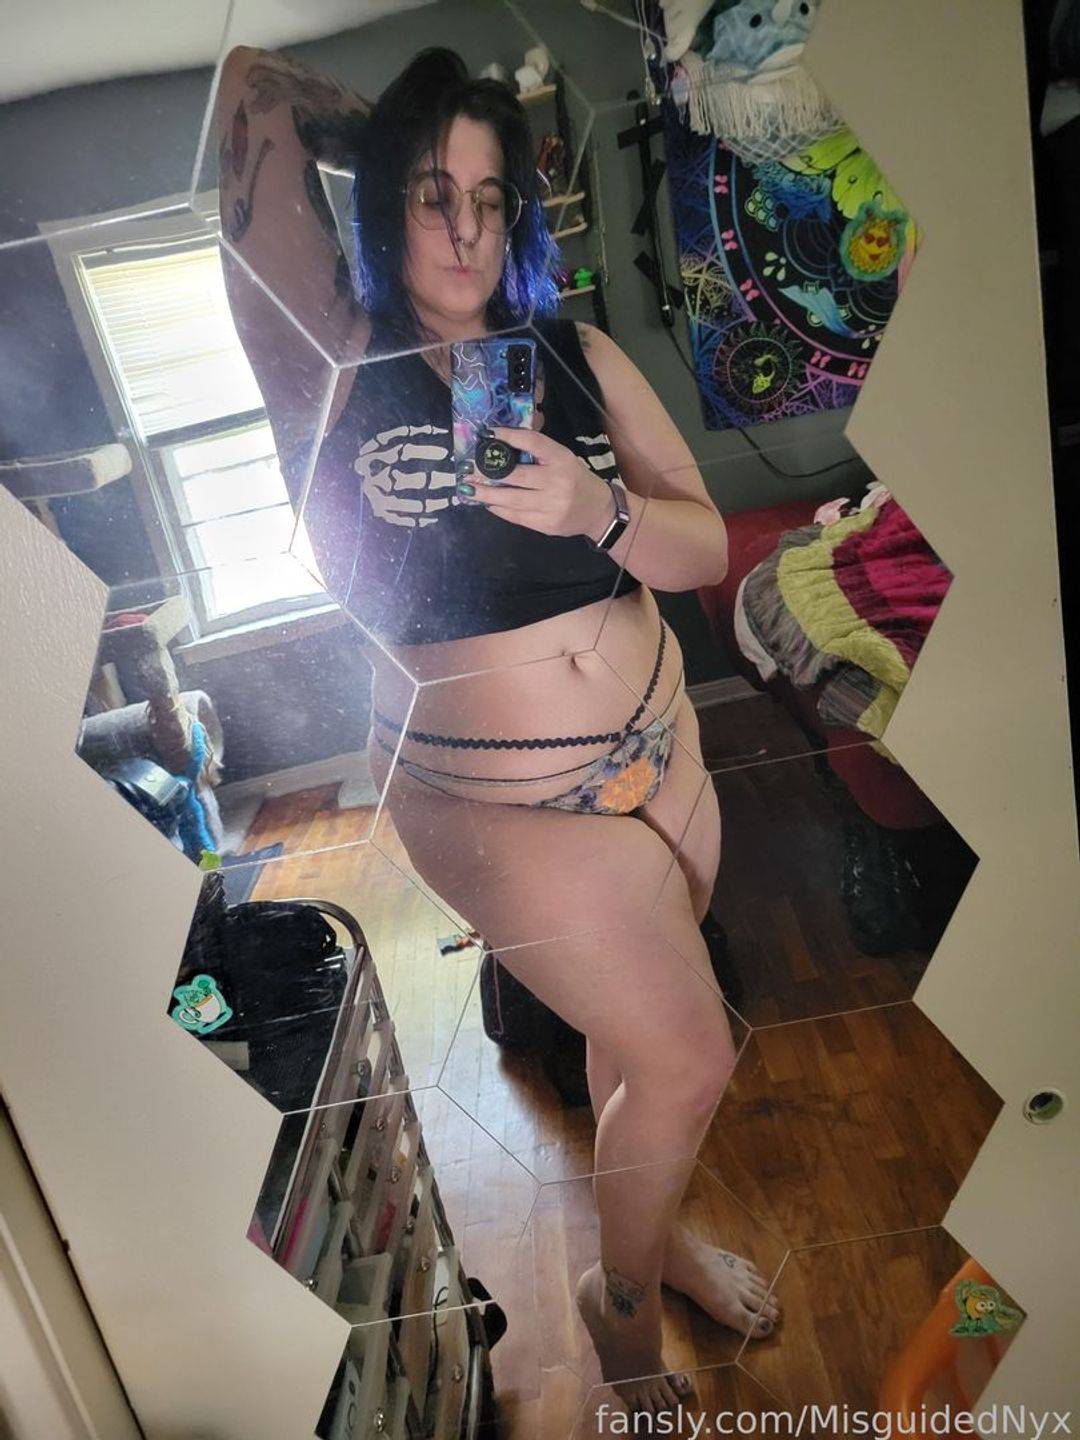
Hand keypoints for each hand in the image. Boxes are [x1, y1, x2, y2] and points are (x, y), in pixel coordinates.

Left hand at [464, 426, 615, 540]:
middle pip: (516, 475)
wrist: (598, 511)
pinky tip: (489, 504)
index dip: (509, 436)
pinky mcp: (547, 524)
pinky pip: (517, 516)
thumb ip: (538, 454)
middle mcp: (558, 481)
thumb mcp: (563, 459)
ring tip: (468, 490)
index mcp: (562, 459)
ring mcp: (552, 505)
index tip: (487, 433)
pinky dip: (500, 510)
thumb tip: (501, 445)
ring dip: (487, 495)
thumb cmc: (575, 479)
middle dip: (488, 472)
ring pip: (512, 499)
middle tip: (467, 470)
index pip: (533, 442)